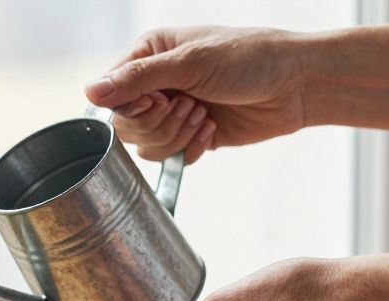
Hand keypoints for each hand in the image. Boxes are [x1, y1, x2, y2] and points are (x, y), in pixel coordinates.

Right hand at [85, 27, 308, 163]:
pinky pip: (169, 157)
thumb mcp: (191, 62)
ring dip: (176, 136)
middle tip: (190, 106)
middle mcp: (155, 83)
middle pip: (125, 126)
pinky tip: (212, 130)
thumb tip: (91, 91)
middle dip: (159, 124)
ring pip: (145, 145)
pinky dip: (190, 149)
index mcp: (148, 55)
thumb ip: (138, 78)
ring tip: (204, 115)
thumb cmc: (250, 58)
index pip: (111, 93)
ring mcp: (172, 110)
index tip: (160, 101)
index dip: (131, 108)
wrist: (297, 84)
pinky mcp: (189, 135)